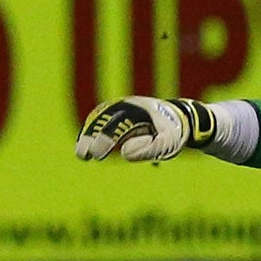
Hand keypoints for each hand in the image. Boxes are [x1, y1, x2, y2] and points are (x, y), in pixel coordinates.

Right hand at [75, 97, 216, 161]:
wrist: (179, 117)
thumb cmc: (174, 133)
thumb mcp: (168, 144)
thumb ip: (149, 149)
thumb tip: (125, 153)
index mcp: (142, 111)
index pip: (120, 125)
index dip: (106, 140)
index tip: (97, 156)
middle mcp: (128, 105)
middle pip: (105, 119)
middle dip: (92, 136)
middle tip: (82, 155)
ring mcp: (121, 106)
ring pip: (100, 117)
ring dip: (89, 133)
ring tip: (81, 153)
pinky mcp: (118, 111)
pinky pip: (101, 119)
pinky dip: (92, 130)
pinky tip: (85, 144)